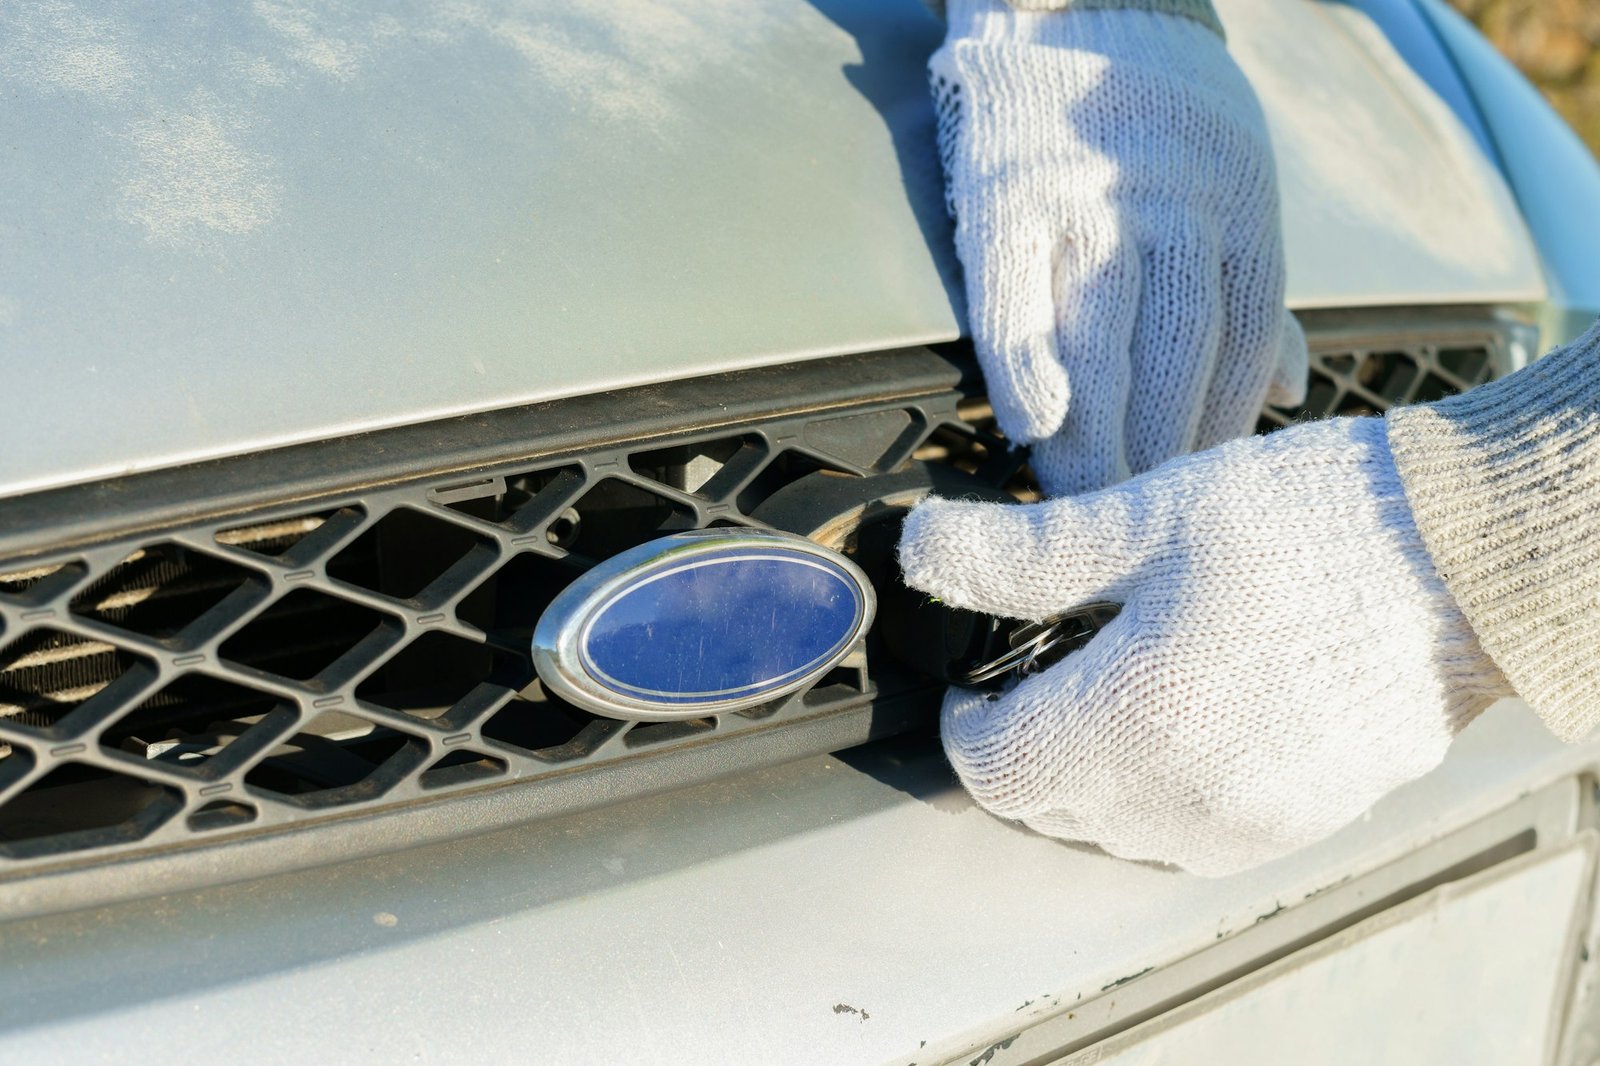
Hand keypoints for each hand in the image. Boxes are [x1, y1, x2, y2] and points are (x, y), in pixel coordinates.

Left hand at [897, 417, 1509, 874]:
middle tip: (1047, 664)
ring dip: (1086, 772)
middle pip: (1045, 808)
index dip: (965, 723)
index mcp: (1135, 721)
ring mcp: (1247, 824)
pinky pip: (1186, 836)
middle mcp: (1185, 797)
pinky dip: (1156, 792)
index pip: (994, 770)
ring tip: (1118, 682)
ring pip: (1112, 829)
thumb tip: (926, 552)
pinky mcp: (1296, 825)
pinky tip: (1183, 716)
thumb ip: (1022, 554)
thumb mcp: (1147, 516)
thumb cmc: (1314, 525)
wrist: (1465, 558)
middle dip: (1021, 742)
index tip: (978, 679)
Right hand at [932, 1, 1306, 495]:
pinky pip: (1016, 292)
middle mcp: (1174, 207)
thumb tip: (1289, 390)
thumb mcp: (1238, 181)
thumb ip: (1256, 289)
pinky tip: (1034, 426)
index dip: (1223, 427)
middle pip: (1178, 355)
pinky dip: (1026, 361)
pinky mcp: (1009, 193)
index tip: (1202, 495)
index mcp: (1238, 208)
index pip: (1242, 343)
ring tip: (1086, 506)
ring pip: (1103, 337)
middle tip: (1140, 528)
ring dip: (1098, 433)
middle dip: (1160, 451)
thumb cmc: (1164, 112)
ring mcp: (1089, 200)